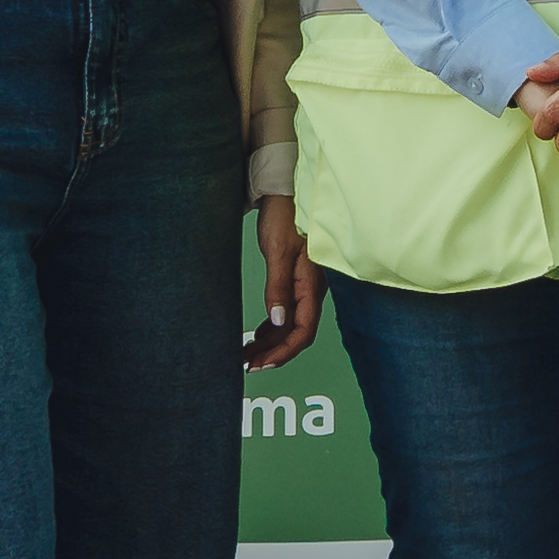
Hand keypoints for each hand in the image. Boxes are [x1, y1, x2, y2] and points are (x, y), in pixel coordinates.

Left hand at [243, 196, 320, 370]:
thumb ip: (279, 288)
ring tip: (247, 354)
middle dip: (274, 353)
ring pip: (289, 324)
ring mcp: (304, 286)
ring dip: (270, 342)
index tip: (261, 365)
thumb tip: (277, 322)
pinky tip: (258, 334)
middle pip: (296, 333)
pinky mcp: (295, 280)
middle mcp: (311, 290)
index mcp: (311, 286)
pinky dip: (271, 327)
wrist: (286, 194)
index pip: (302, 332)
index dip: (283, 353)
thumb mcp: (278, 253)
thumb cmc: (285, 217)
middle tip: (248, 365)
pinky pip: (286, 312)